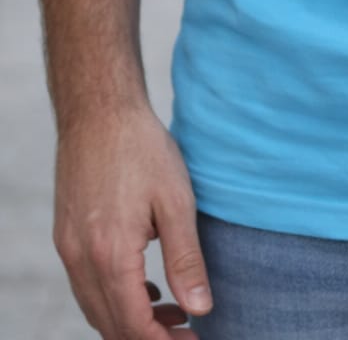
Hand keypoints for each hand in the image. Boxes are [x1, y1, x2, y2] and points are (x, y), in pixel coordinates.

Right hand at [53, 101, 212, 337]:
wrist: (99, 111)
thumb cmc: (142, 149)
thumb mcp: (176, 202)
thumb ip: (186, 260)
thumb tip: (200, 309)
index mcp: (111, 255)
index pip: (133, 326)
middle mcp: (82, 259)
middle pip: (111, 325)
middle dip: (148, 338)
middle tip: (187, 333)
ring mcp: (69, 248)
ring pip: (95, 309)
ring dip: (131, 320)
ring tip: (173, 313)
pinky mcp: (66, 236)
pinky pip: (86, 285)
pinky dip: (113, 298)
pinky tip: (145, 287)